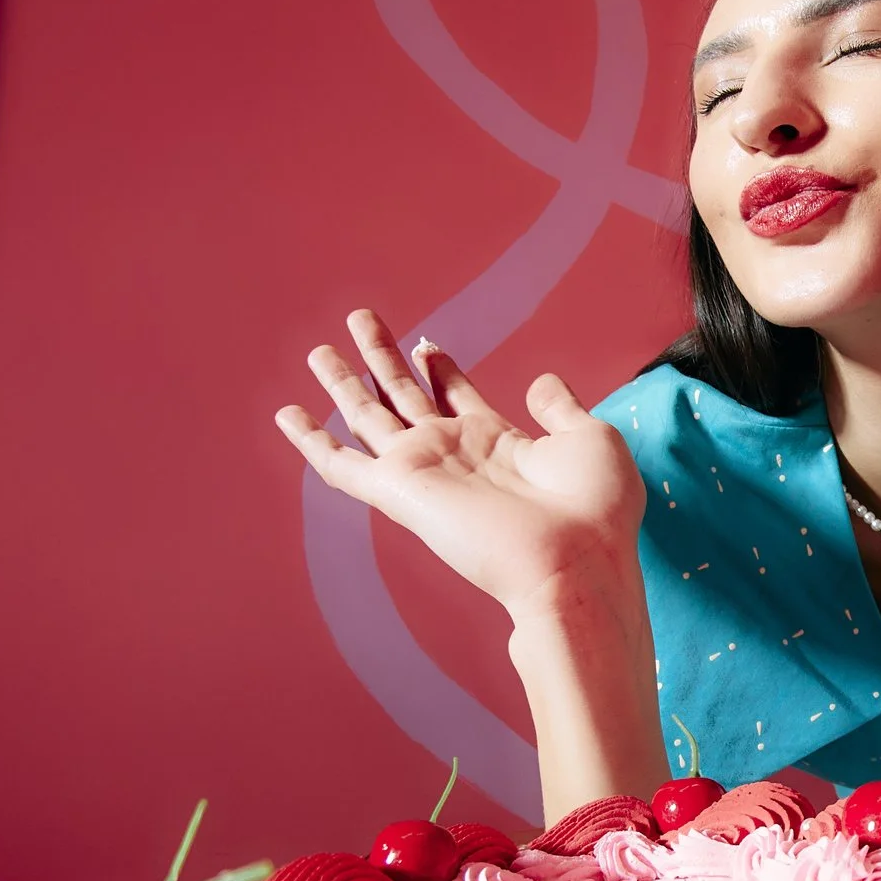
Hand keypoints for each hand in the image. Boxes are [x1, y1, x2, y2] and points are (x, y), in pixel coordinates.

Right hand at [275, 313, 644, 611]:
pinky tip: (287, 415)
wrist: (575, 562)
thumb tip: (542, 382)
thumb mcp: (589, 440)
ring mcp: (423, 472)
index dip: (440, 369)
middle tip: (361, 318)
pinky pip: (342, 465)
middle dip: (384, 356)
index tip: (428, 342)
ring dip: (344, 380)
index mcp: (498, 443)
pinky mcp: (398, 491)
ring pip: (369, 416)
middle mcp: (454, 455)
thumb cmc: (593, 513)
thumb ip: (560, 408)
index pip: (457, 396)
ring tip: (318, 350)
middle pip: (407, 395)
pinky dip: (311, 441)